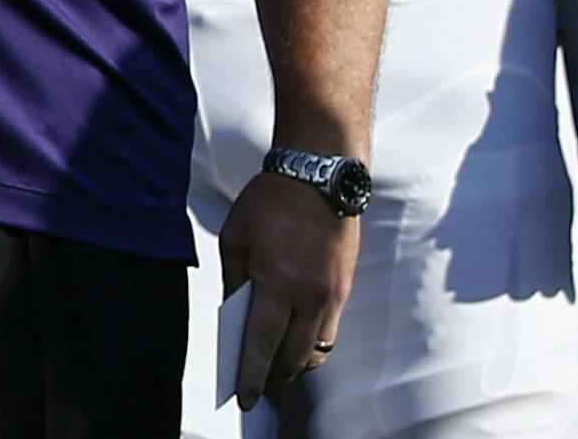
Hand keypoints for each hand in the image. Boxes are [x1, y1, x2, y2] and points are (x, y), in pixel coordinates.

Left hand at [218, 170, 358, 408]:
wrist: (319, 177)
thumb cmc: (269, 203)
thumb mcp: (235, 238)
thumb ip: (234, 282)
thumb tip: (235, 317)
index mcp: (276, 284)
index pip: (261, 346)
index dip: (250, 377)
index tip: (242, 400)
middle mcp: (309, 299)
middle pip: (291, 358)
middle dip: (271, 379)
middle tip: (254, 389)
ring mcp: (331, 298)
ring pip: (314, 353)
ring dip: (294, 368)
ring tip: (273, 372)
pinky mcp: (343, 292)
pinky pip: (328, 335)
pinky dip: (311, 349)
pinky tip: (295, 346)